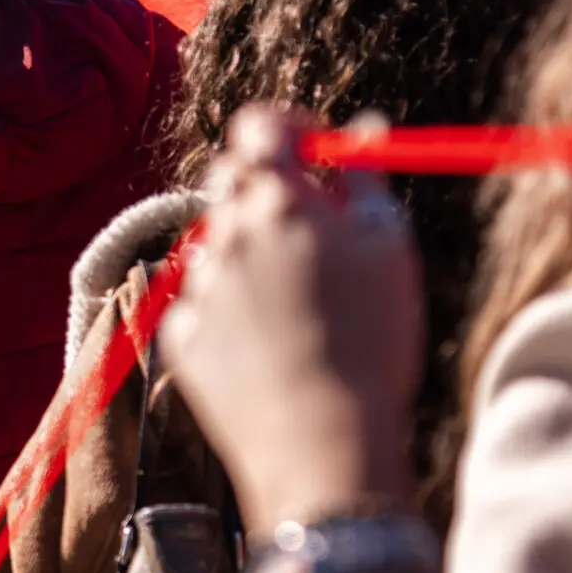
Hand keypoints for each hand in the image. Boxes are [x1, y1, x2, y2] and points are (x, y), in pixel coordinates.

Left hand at [159, 106, 422, 532]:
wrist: (323, 446)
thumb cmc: (370, 344)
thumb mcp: (389, 250)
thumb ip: (367, 180)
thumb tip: (360, 130)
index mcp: (281, 202)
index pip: (260, 126)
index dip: (285, 129)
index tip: (312, 148)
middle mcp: (228, 234)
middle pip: (230, 179)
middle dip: (265, 188)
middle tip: (309, 225)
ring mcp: (200, 285)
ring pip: (219, 245)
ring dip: (251, 255)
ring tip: (302, 309)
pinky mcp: (182, 335)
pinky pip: (204, 303)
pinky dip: (232, 312)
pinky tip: (271, 350)